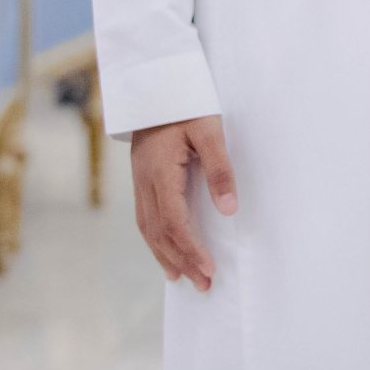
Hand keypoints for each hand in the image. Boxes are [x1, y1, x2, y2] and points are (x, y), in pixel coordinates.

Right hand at [130, 115, 236, 290]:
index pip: (176, 223)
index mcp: (161, 174)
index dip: (192, 250)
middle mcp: (145, 183)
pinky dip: (155, 238)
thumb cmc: (187, 104)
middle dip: (182, 260)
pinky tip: (165, 248)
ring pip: (148, 228)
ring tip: (181, 277)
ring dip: (165, 254)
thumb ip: (220, 169)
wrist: (155, 84)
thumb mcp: (210, 131)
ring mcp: (140, 181)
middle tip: (203, 284)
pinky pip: (145, 217)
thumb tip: (229, 209)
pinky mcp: (141, 178)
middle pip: (160, 233)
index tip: (209, 270)